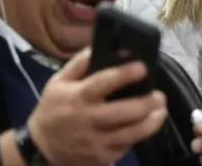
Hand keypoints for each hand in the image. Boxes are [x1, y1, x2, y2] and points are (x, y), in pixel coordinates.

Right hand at [27, 49, 166, 165]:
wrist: (40, 149)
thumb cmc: (53, 109)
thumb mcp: (58, 82)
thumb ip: (79, 64)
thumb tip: (100, 46)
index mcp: (78, 97)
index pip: (103, 83)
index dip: (125, 74)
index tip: (143, 67)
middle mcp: (88, 120)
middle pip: (124, 113)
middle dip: (147, 103)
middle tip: (159, 95)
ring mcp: (96, 142)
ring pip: (132, 134)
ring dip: (152, 121)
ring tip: (161, 110)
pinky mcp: (102, 157)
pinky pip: (127, 146)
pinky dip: (140, 135)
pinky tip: (146, 124)